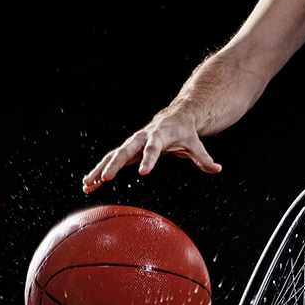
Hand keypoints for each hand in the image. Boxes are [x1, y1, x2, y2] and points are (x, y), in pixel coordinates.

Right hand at [82, 105, 222, 193]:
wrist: (173, 119)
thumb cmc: (185, 133)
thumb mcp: (195, 145)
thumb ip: (203, 158)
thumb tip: (217, 168)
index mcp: (159, 137)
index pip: (153, 149)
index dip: (148, 160)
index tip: (142, 173)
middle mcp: (141, 139)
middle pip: (125, 151)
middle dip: (114, 164)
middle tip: (105, 178)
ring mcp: (131, 144)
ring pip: (112, 157)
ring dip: (99, 170)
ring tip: (87, 184)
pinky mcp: (126, 151)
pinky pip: (110, 161)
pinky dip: (99, 172)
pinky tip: (88, 184)